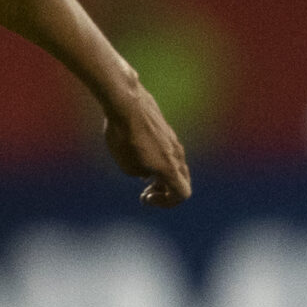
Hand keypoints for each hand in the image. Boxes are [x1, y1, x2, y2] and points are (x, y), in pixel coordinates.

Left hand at [100, 81, 192, 207]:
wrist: (125, 103)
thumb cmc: (124, 137)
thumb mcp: (127, 166)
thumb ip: (141, 173)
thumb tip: (147, 170)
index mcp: (170, 167)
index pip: (182, 194)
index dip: (166, 203)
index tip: (146, 196)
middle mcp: (177, 154)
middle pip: (182, 181)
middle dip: (165, 191)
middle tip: (146, 191)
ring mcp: (173, 140)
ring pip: (175, 165)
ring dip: (162, 175)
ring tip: (141, 174)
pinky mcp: (165, 129)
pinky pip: (168, 151)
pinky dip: (158, 160)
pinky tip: (138, 154)